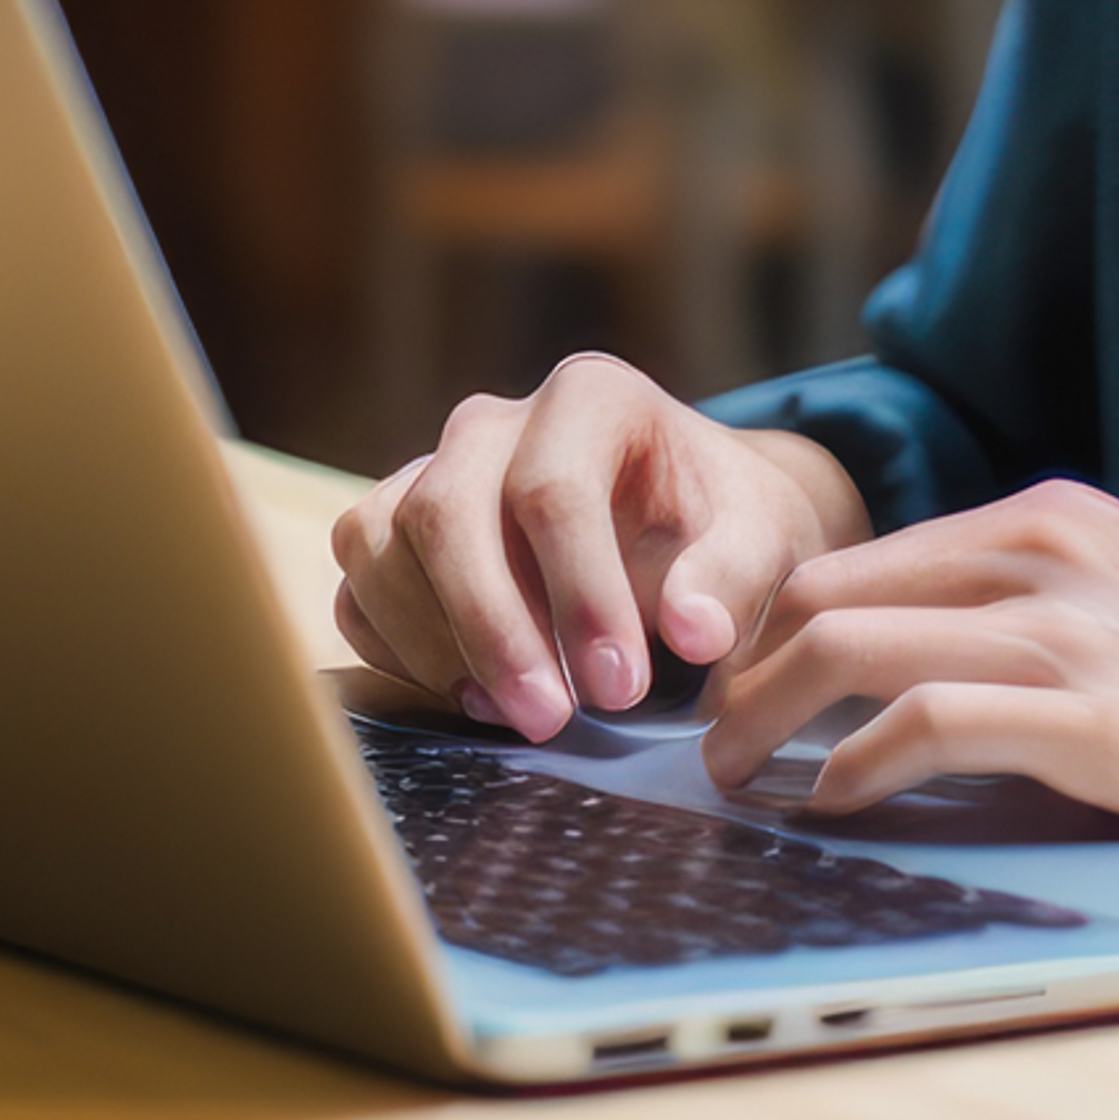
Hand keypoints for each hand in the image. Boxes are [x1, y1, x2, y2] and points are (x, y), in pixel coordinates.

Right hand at [331, 354, 871, 740]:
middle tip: (551, 722)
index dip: (578, 595)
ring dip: (438, 646)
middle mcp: (495, 422)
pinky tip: (476, 700)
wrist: (691, 526)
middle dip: (492, 628)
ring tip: (519, 717)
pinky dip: (399, 654)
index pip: (552, 487)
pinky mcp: (393, 533)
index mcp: (590, 397)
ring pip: (381, 544)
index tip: (621, 688)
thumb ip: (733, 578)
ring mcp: (432, 470)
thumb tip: (693, 631)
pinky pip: (357, 590)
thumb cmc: (724, 527)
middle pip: (446, 512)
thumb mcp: (761, 541)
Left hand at [705, 481, 1118, 925]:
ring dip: (763, 723)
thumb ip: (1024, 604)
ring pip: (845, 646)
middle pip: (821, 592)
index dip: (766, 629)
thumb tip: (901, 660)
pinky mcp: (1092, 713)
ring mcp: (1066, 628)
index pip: (851, 557)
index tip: (732, 693)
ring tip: (737, 783)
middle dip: (736, 675)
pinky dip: (852, 769)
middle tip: (708, 748)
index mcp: (1044, 518)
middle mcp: (1040, 552)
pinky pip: (921, 725)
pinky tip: (835, 807)